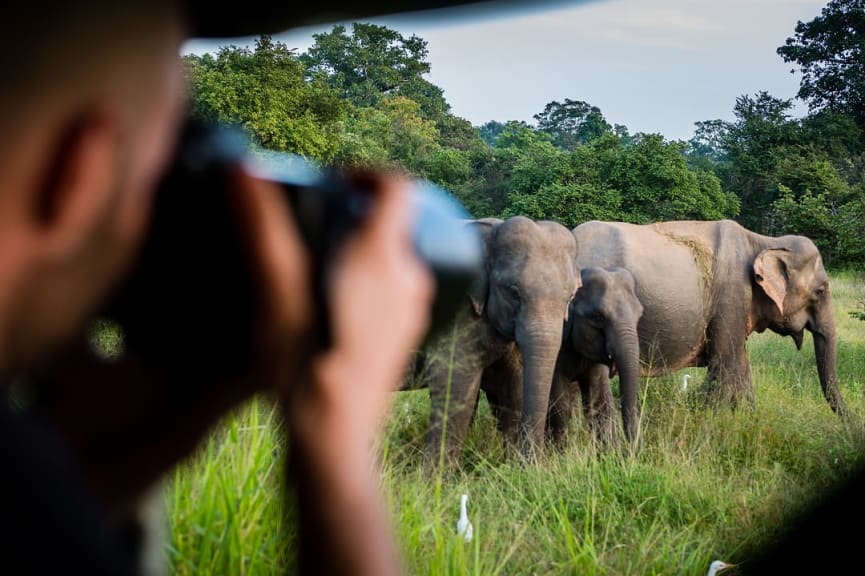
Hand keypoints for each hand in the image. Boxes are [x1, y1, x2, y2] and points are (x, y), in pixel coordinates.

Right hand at [235, 169, 432, 575]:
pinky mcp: (407, 335)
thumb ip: (260, 227)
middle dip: (360, 210)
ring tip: (322, 257)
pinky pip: (396, 287)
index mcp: (383, 258)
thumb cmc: (302, 364)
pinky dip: (373, 276)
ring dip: (365, 244)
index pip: (397, 186)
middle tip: (320, 218)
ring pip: (397, 256)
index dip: (366, 173)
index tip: (332, 182)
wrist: (333, 436)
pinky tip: (335, 297)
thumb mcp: (275, 290)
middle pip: (397, 221)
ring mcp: (412, 310)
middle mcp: (409, 279)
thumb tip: (241, 167)